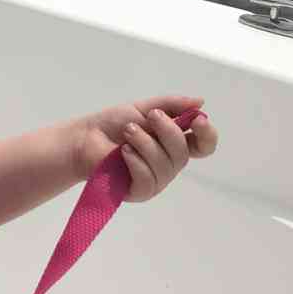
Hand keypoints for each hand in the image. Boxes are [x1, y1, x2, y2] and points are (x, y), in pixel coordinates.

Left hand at [76, 96, 217, 202]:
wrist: (85, 138)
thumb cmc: (113, 124)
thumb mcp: (143, 107)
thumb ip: (171, 105)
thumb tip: (200, 102)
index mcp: (175, 143)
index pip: (203, 145)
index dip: (207, 135)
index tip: (197, 120)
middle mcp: (170, 163)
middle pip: (184, 153)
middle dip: (167, 130)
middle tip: (149, 117)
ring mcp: (157, 179)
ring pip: (165, 165)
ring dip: (145, 143)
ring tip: (127, 132)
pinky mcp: (140, 191)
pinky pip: (148, 179)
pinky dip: (136, 162)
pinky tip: (124, 152)